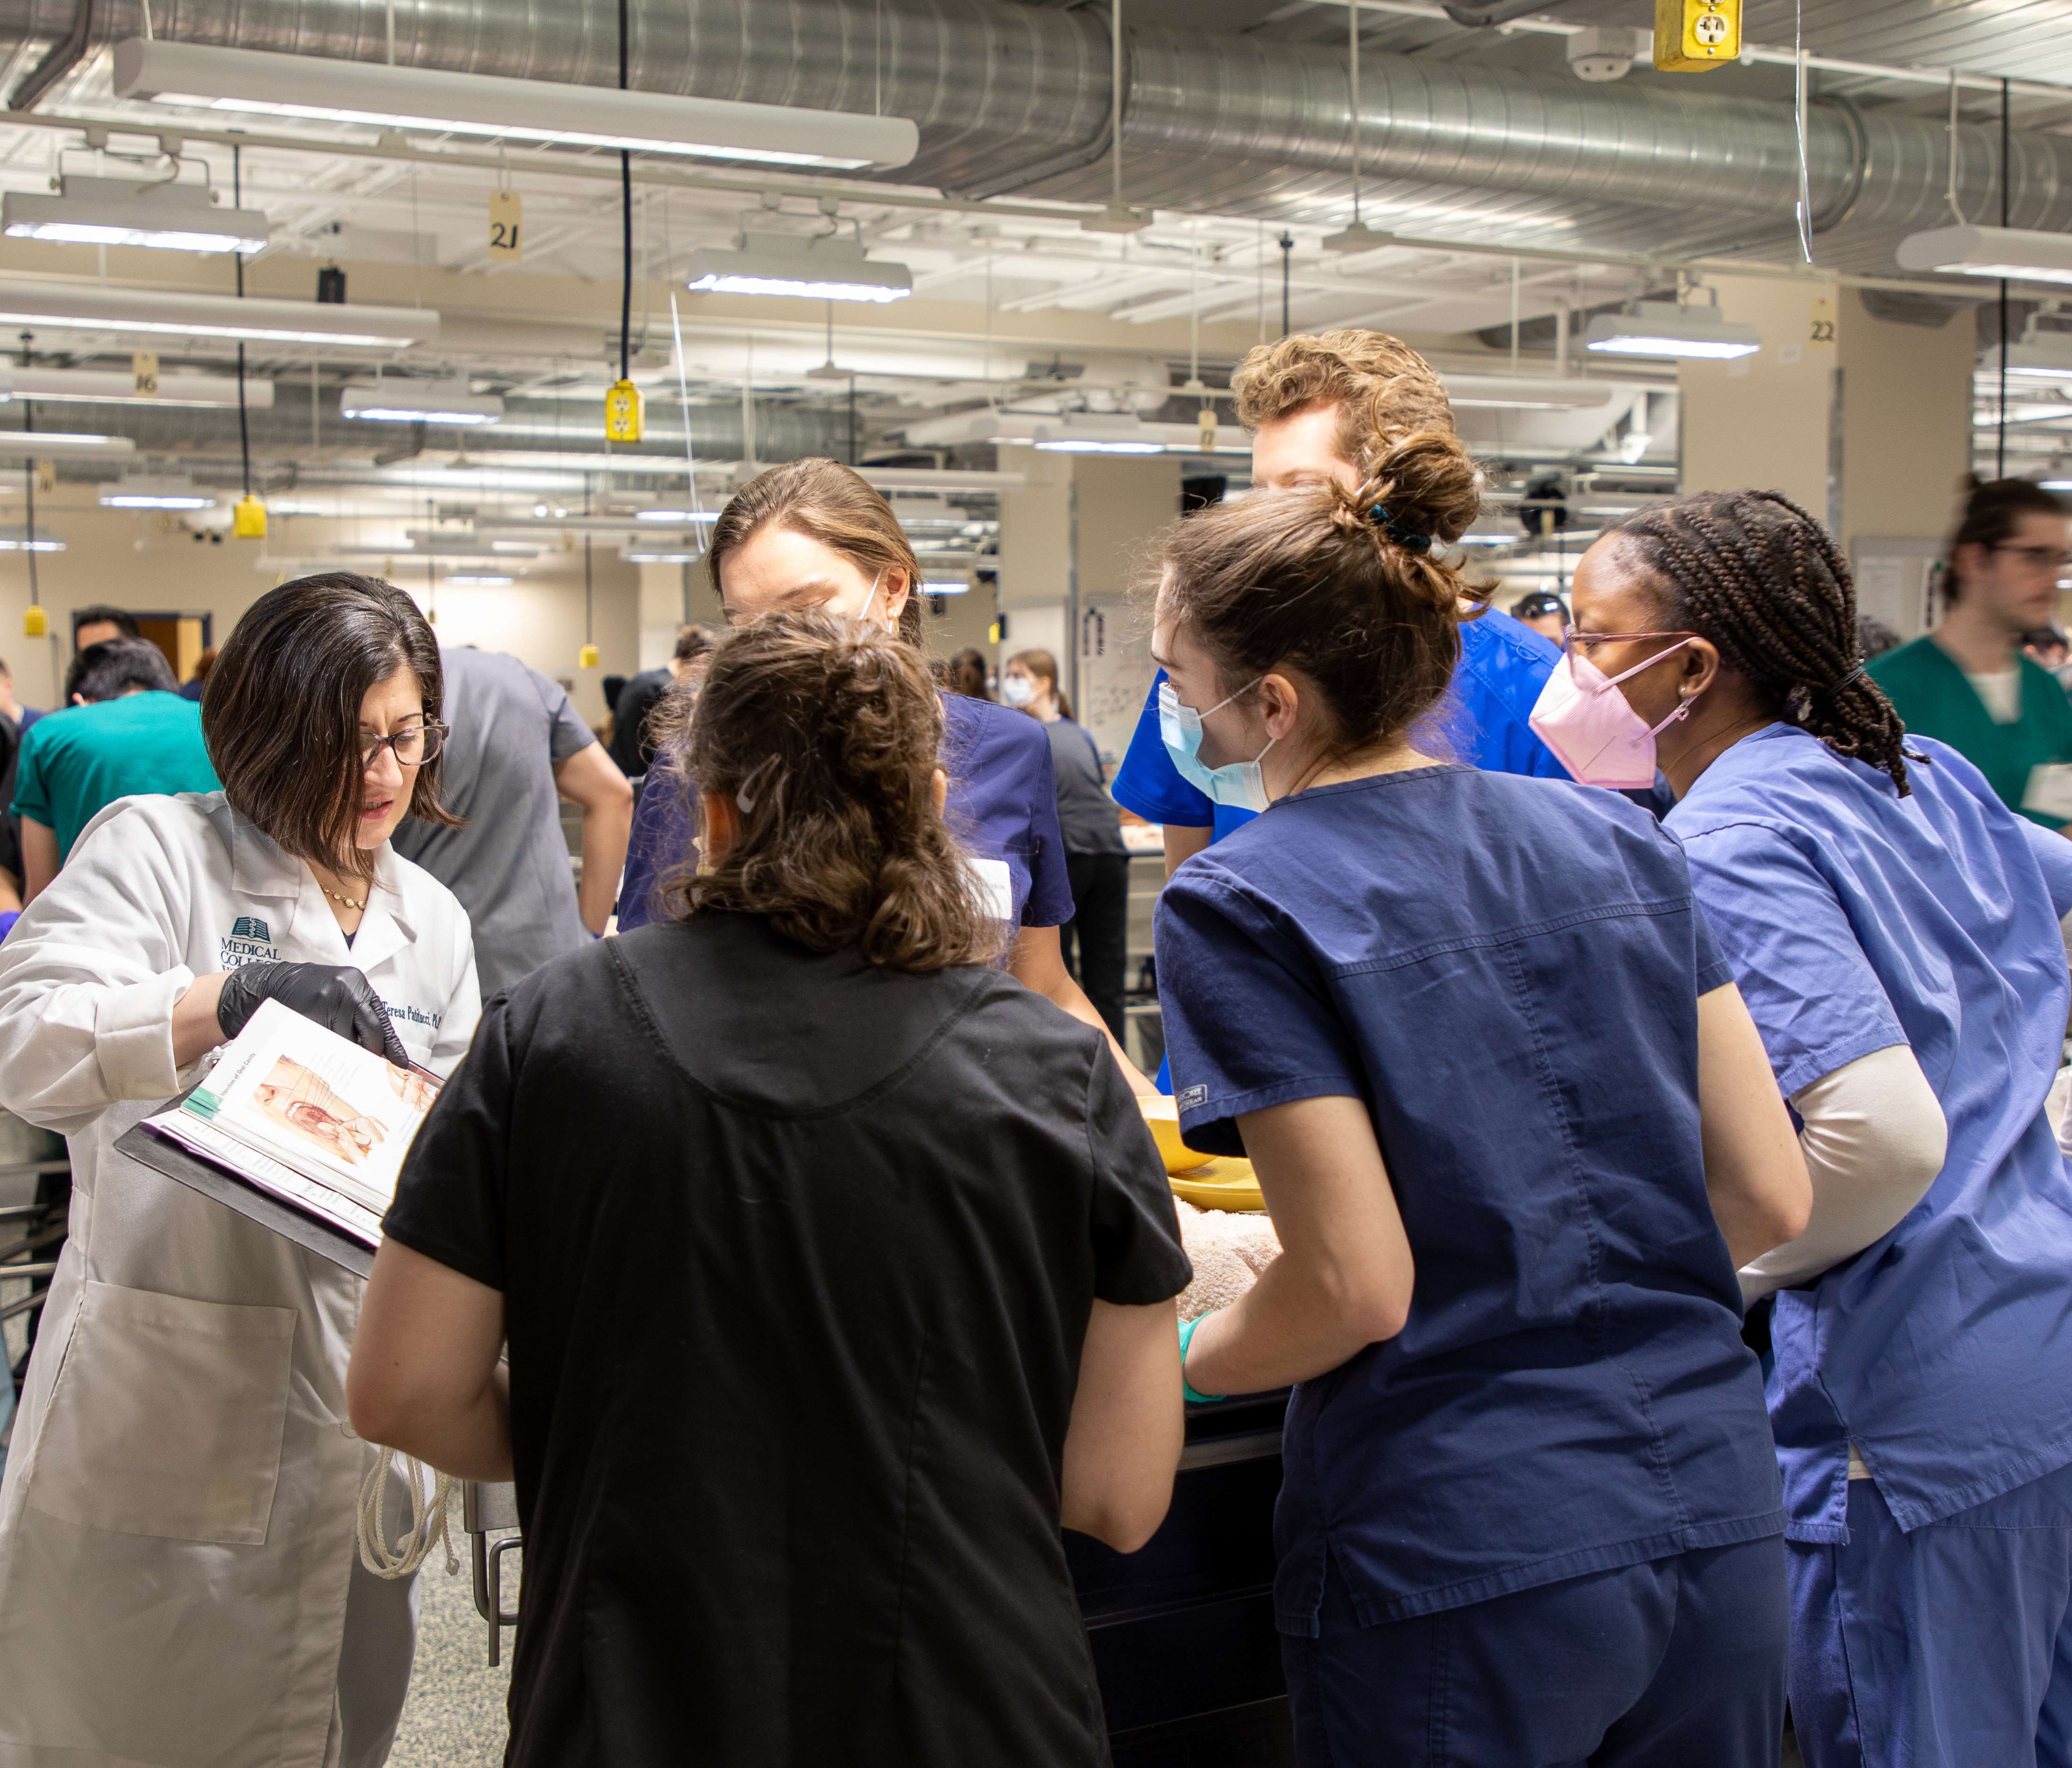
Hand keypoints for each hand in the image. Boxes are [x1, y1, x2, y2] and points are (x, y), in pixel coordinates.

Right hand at [217, 961, 409, 1066]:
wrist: (268, 983)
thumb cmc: (308, 992)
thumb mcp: (339, 993)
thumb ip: (359, 1016)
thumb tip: (379, 1051)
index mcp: (357, 985)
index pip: (381, 1021)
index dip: (391, 1045)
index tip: (401, 1064)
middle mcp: (347, 991)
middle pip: (370, 1032)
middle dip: (370, 1053)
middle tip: (367, 1067)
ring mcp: (327, 1003)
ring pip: (346, 1042)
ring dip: (345, 1054)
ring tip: (336, 1056)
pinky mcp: (308, 1015)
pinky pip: (325, 1044)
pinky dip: (326, 1053)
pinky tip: (321, 1053)